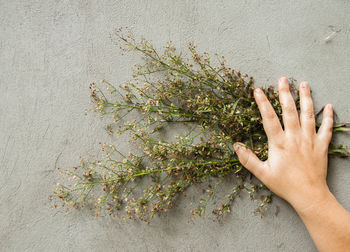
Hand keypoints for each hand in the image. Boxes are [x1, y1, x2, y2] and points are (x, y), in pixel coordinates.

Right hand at [234, 77, 333, 211]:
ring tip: (304, 84)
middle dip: (285, 93)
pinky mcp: (322, 146)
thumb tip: (236, 146)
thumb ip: (248, 159)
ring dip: (306, 98)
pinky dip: (329, 117)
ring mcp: (310, 140)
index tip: (258, 90)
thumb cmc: (285, 185)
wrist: (309, 196)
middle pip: (290, 111)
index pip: (269, 118)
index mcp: (279, 143)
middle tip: (283, 79)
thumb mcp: (262, 174)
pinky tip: (329, 106)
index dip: (263, 103)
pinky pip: (327, 128)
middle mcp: (295, 138)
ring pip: (309, 115)